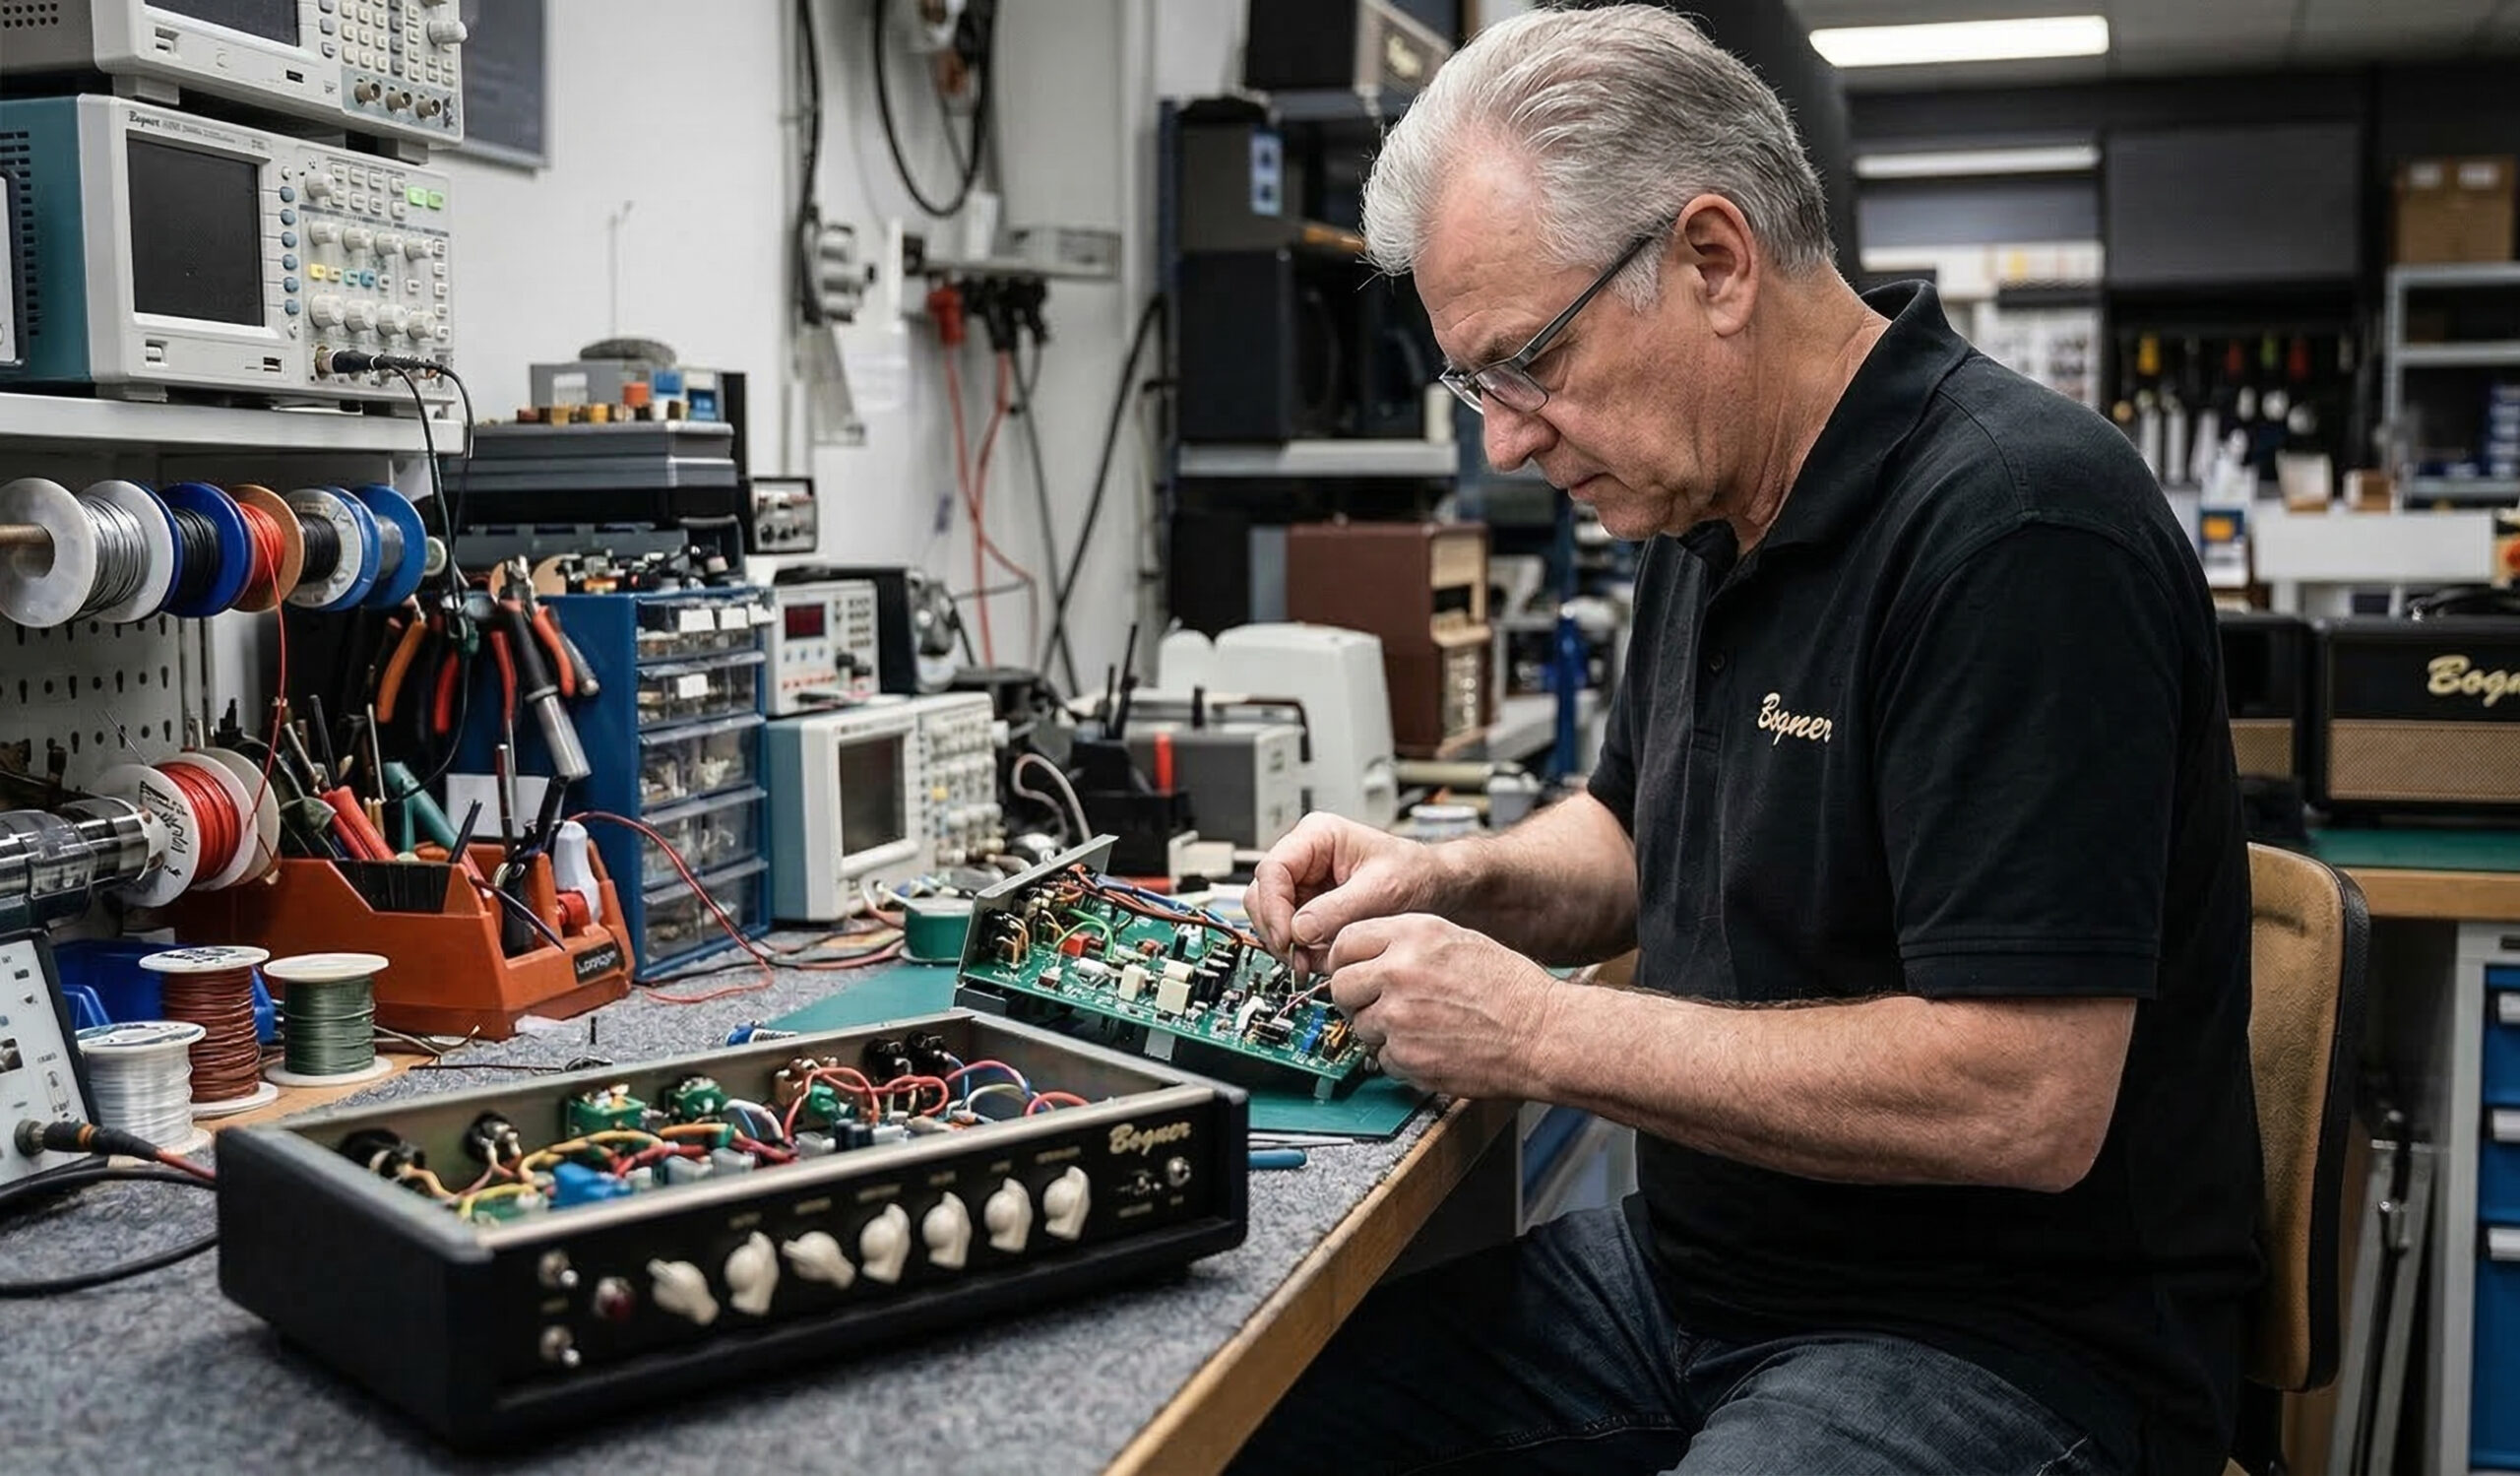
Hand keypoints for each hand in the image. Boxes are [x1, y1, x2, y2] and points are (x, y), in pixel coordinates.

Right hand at [1250, 813, 1447, 975]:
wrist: (1434, 889)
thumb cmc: (1415, 874)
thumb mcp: (1382, 889)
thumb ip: (1339, 909)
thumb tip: (1300, 930)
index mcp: (1317, 837)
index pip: (1272, 869)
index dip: (1273, 906)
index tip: (1287, 938)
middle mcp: (1304, 859)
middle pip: (1263, 895)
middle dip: (1277, 931)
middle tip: (1298, 960)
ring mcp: (1305, 886)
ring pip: (1271, 918)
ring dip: (1288, 946)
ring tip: (1316, 962)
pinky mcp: (1310, 910)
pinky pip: (1290, 934)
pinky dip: (1301, 953)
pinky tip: (1322, 960)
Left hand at [1325, 915, 1557, 1098]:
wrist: (1539, 1033)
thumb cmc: (1508, 989)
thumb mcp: (1457, 940)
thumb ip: (1407, 942)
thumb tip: (1367, 954)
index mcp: (1413, 935)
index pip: (1345, 942)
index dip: (1346, 959)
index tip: (1351, 970)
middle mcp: (1399, 971)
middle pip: (1341, 985)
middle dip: (1355, 996)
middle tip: (1377, 1003)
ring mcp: (1398, 1016)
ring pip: (1358, 1024)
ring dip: (1379, 1029)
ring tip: (1417, 1025)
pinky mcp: (1405, 1056)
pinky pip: (1380, 1056)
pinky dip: (1398, 1056)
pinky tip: (1428, 1045)